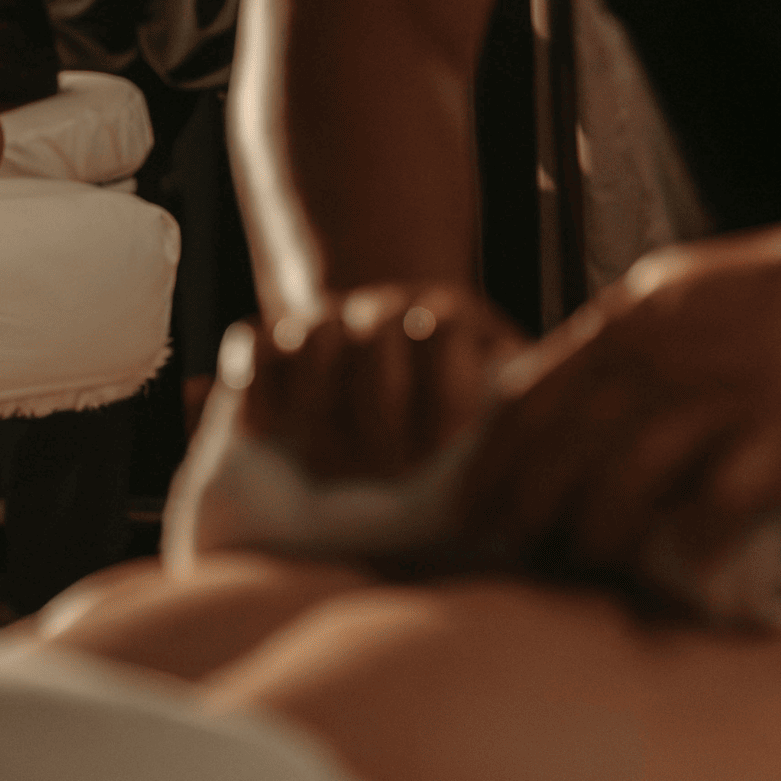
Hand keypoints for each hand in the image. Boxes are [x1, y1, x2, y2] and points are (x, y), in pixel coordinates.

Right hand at [244, 284, 525, 482]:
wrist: (367, 369)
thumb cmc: (442, 421)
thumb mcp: (490, 405)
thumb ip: (509, 421)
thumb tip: (529, 465)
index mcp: (445, 316)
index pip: (442, 327)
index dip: (442, 391)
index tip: (443, 451)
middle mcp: (381, 309)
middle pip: (377, 337)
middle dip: (380, 412)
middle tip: (385, 472)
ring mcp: (318, 320)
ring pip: (314, 337)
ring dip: (318, 404)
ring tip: (328, 466)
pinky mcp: (260, 340)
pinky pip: (251, 344)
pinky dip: (257, 388)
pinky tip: (268, 435)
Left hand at [459, 217, 780, 573]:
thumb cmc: (773, 295)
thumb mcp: (667, 295)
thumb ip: (605, 347)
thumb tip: (533, 395)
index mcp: (627, 322)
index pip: (531, 399)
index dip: (491, 461)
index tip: (464, 505)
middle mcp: (663, 355)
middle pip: (567, 447)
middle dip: (526, 507)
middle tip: (506, 549)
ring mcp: (724, 394)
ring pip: (630, 480)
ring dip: (600, 532)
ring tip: (587, 559)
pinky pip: (721, 504)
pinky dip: (693, 541)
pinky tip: (678, 566)